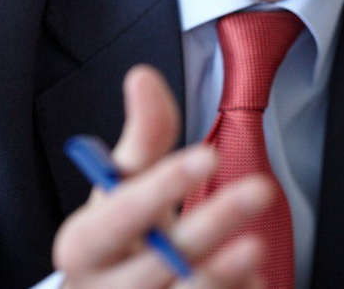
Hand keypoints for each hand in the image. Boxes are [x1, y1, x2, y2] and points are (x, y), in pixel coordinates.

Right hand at [53, 64, 273, 287]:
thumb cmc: (122, 237)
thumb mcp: (125, 187)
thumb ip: (143, 136)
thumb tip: (142, 75)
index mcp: (82, 246)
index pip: (117, 217)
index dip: (161, 186)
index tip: (206, 155)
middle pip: (154, 267)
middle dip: (209, 227)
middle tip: (260, 189)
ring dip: (221, 276)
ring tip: (257, 246)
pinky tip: (255, 282)